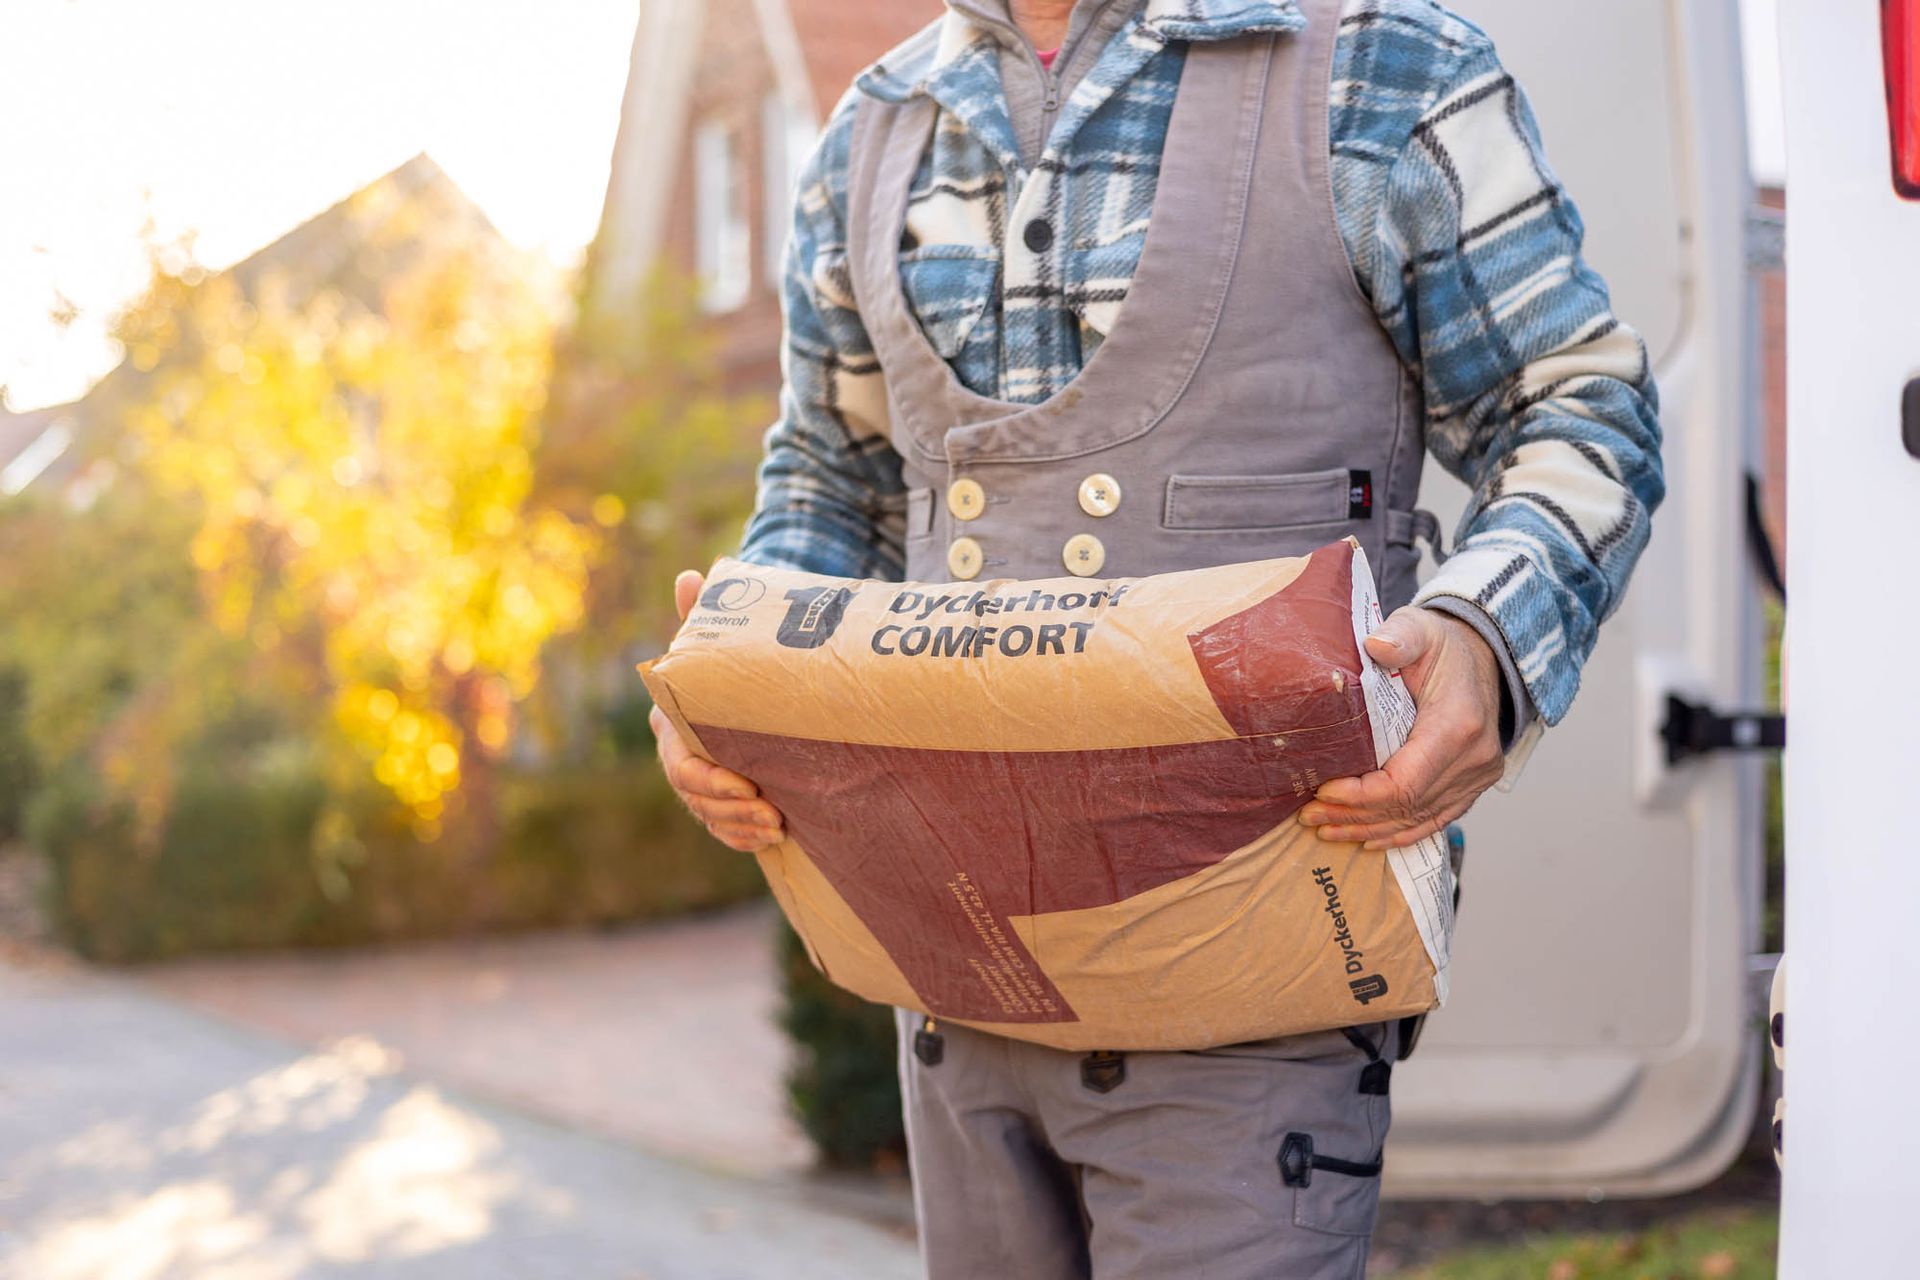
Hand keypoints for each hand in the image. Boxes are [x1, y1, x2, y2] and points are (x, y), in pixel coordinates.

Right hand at [649, 569, 786, 851]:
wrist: (740, 682)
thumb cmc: (726, 660)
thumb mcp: (716, 637)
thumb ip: (701, 614)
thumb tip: (692, 576)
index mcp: (674, 724)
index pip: (681, 764)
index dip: (711, 780)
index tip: (747, 784)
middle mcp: (679, 756)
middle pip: (694, 797)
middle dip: (730, 809)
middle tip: (769, 810)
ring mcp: (698, 782)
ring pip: (708, 816)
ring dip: (740, 827)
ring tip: (777, 825)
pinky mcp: (718, 800)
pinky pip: (721, 830)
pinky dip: (741, 838)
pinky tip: (769, 838)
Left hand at [1299, 607, 1504, 849]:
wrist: (1483, 656)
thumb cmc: (1443, 645)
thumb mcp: (1419, 628)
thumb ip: (1400, 637)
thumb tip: (1376, 645)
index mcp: (1457, 724)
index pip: (1404, 782)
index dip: (1360, 796)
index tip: (1322, 789)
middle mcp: (1474, 758)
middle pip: (1406, 805)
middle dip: (1354, 815)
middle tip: (1309, 816)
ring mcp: (1478, 776)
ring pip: (1418, 819)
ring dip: (1369, 829)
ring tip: (1326, 830)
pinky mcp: (1474, 784)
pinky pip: (1436, 819)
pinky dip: (1401, 833)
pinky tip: (1368, 839)